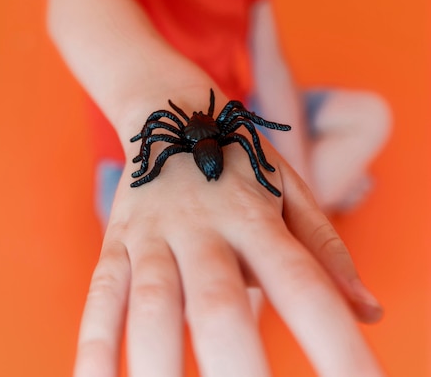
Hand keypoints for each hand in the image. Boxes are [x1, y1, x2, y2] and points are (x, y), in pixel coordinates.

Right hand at [73, 105, 383, 376]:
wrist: (172, 114)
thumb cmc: (241, 163)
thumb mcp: (289, 191)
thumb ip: (325, 250)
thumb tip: (370, 311)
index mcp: (255, 216)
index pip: (302, 284)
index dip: (335, 343)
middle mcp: (202, 226)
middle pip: (219, 303)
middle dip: (235, 365)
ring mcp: (153, 234)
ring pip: (152, 305)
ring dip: (158, 364)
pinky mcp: (116, 242)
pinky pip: (100, 298)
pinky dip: (95, 347)